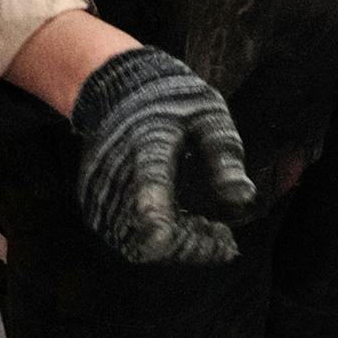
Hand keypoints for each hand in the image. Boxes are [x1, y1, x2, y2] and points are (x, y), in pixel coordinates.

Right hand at [72, 45, 258, 269]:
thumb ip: (224, 154)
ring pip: (135, 244)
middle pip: (142, 228)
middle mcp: (115, 171)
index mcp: (147, 142)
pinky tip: (184, 226)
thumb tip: (243, 198)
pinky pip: (125, 239)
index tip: (163, 237)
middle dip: (187, 244)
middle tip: (223, 234)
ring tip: (208, 228)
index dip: (152, 212)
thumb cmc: (172, 101)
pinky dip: (157, 243)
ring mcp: (99, 193)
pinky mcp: (94, 207)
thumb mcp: (208, 114)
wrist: (117, 90)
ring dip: (176, 246)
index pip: (147, 179)